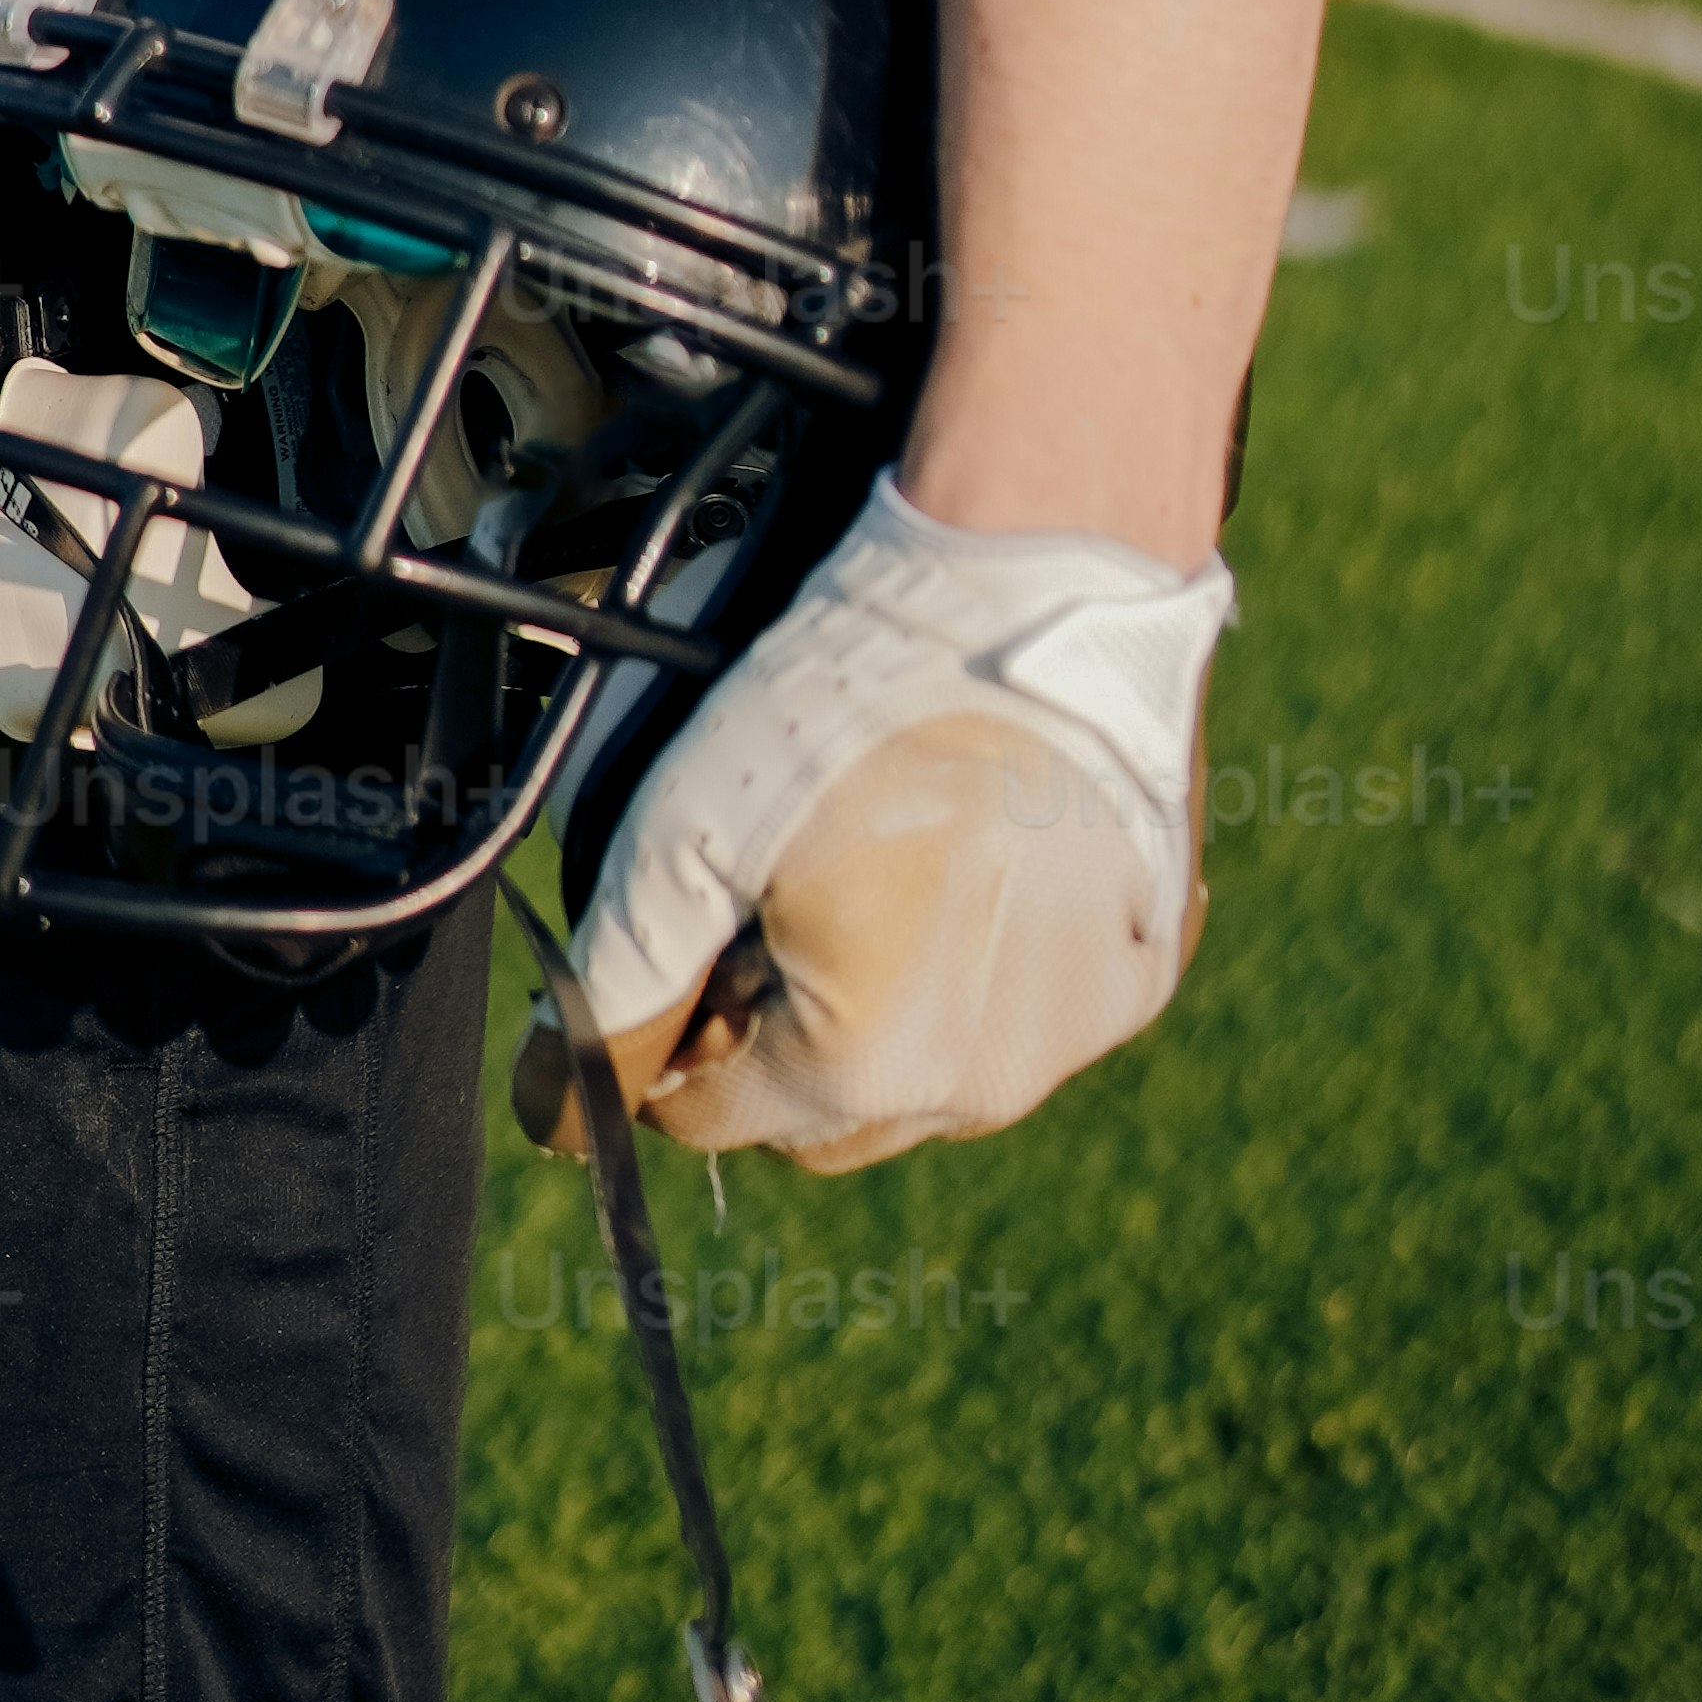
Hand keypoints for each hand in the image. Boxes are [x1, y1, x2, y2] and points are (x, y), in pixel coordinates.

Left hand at [516, 472, 1229, 1176]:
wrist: (1045, 581)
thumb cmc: (861, 694)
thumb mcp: (688, 822)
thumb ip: (620, 974)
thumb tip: (559, 1096)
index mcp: (863, 1069)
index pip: (707, 1119)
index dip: (665, 1036)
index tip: (677, 946)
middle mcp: (982, 1087)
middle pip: (820, 1120)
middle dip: (768, 1038)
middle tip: (763, 899)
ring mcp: (1075, 1037)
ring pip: (929, 1078)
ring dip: (877, 1014)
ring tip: (866, 868)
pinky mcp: (1142, 972)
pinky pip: (1031, 1015)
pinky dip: (982, 970)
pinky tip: (969, 860)